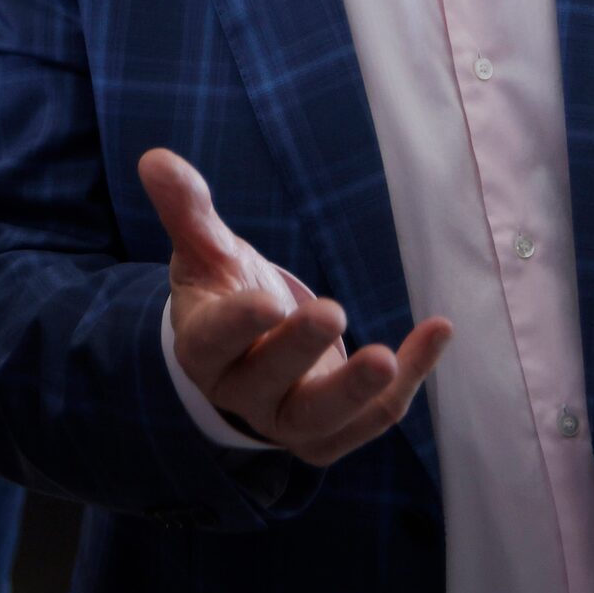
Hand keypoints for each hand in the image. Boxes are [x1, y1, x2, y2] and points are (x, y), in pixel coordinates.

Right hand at [139, 148, 451, 467]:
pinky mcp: (331, 433)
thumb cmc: (225, 292)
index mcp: (205, 348)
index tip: (268, 301)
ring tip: (389, 356)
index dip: (239, 325)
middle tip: (333, 311)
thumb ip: (188, 211)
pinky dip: (410, 379)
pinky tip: (438, 331)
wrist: (247, 356)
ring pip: (320, 420)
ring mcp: (287, 420)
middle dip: (300, 350)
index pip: (214, 342)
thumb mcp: (206, 252)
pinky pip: (373, 417)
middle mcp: (242, 392)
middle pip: (268, 383)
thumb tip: (156, 158)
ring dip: (357, 394)